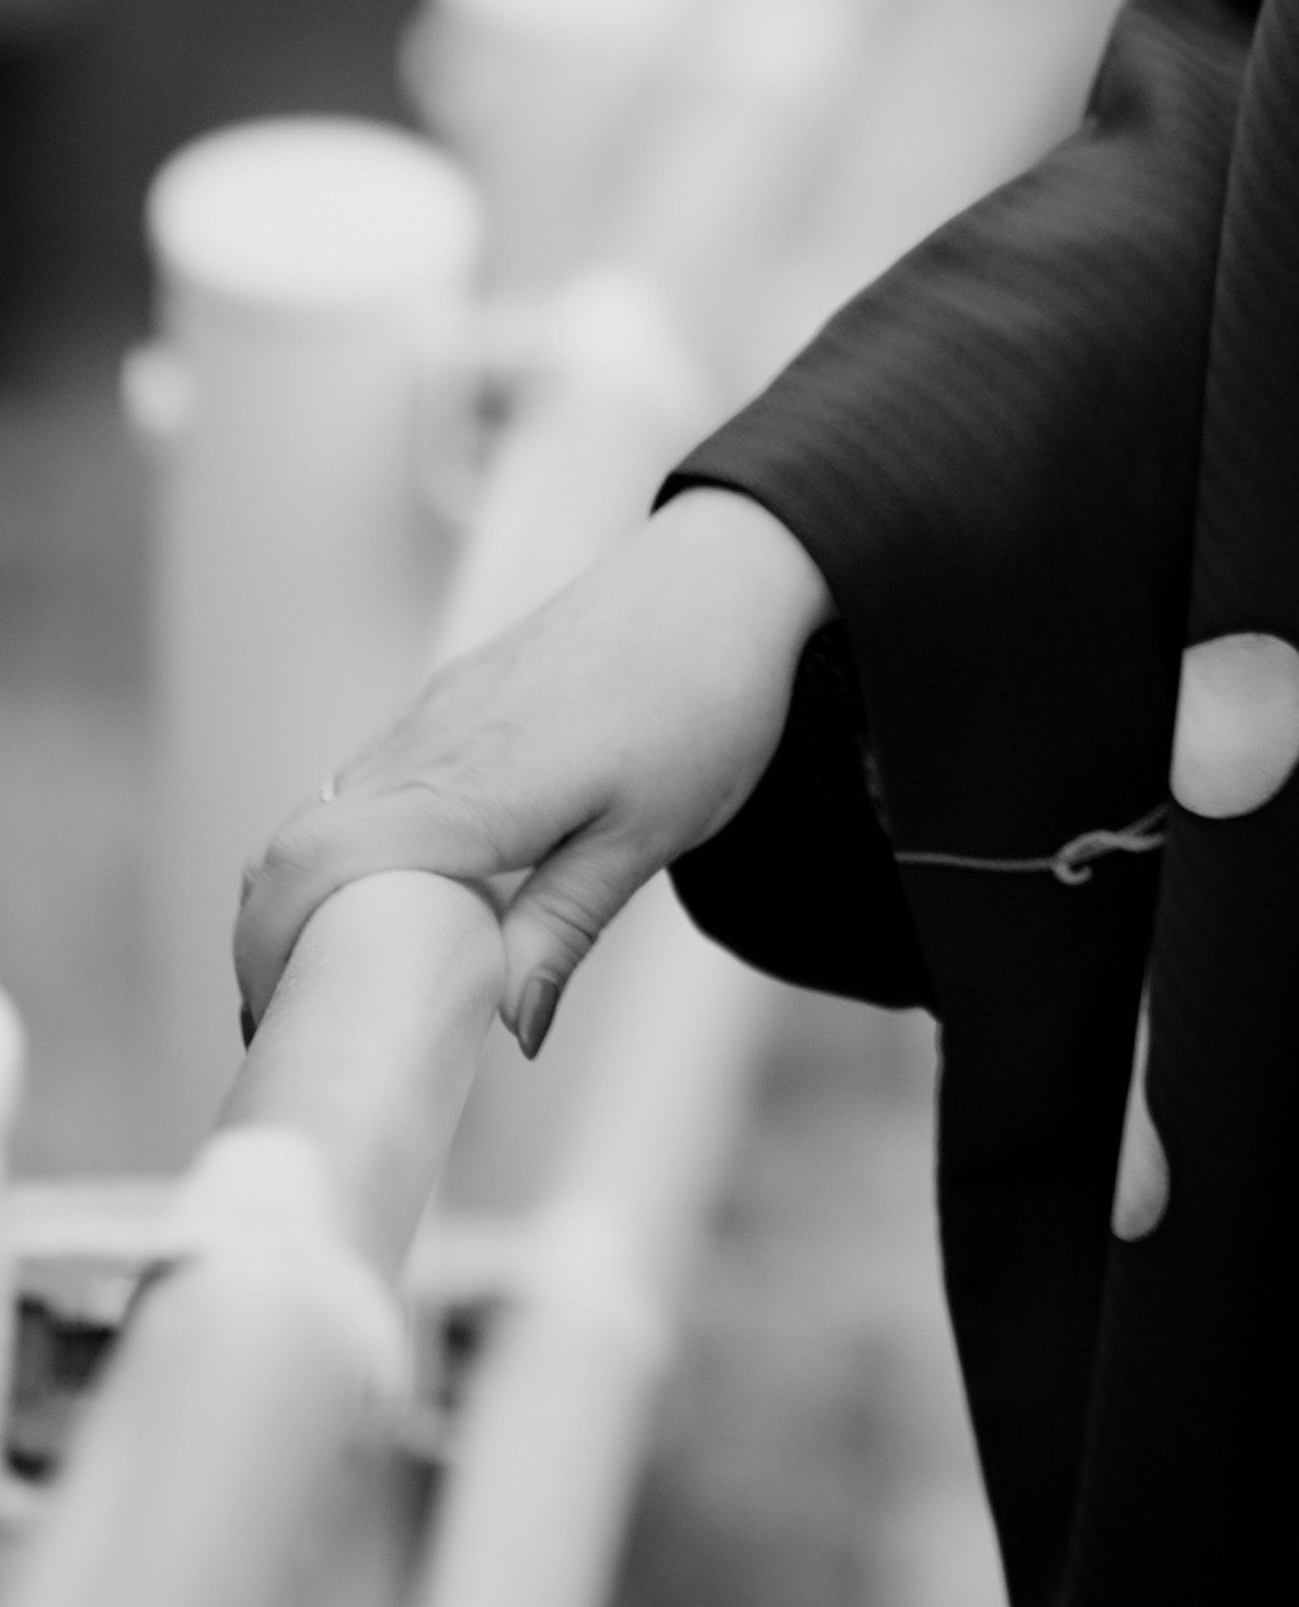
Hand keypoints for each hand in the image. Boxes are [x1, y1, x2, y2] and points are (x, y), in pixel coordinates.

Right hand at [232, 484, 836, 1060]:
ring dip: (310, 886)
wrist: (724, 577)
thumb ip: (563, 930)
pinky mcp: (451, 694)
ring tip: (347, 965)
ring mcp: (434, 711)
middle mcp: (431, 741)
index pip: (310, 864)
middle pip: (293, 842)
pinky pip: (369, 775)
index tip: (282, 1015)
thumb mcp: (649, 836)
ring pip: (324, 806)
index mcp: (470, 787)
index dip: (266, 946)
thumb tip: (511, 1029)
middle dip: (272, 933)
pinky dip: (353, 839)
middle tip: (302, 1010)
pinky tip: (402, 884)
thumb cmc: (702, 701)